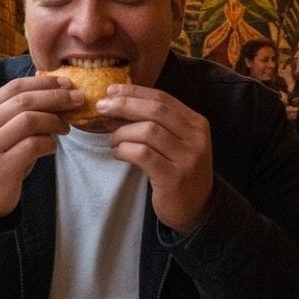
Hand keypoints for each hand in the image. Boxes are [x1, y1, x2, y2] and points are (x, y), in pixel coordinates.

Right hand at [0, 75, 81, 223]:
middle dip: (56, 97)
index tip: (68, 83)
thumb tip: (58, 89)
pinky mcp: (1, 166)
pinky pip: (32, 145)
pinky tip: (52, 147)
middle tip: (78, 99)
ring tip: (66, 127)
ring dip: (54, 121)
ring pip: (28, 120)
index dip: (44, 82)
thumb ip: (20, 111)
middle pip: (24, 101)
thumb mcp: (3, 129)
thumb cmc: (0, 157)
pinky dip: (49, 143)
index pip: (16, 86)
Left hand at [97, 84, 213, 235]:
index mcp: (196, 123)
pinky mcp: (173, 177)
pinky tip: (118, 153)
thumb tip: (115, 103)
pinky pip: (142, 155)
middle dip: (124, 105)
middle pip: (156, 111)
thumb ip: (152, 122)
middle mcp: (196, 137)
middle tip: (102, 107)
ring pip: (148, 131)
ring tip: (112, 139)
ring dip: (122, 132)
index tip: (111, 90)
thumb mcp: (173, 142)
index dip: (134, 92)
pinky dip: (125, 150)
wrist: (195, 208)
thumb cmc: (178, 170)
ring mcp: (187, 158)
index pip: (163, 98)